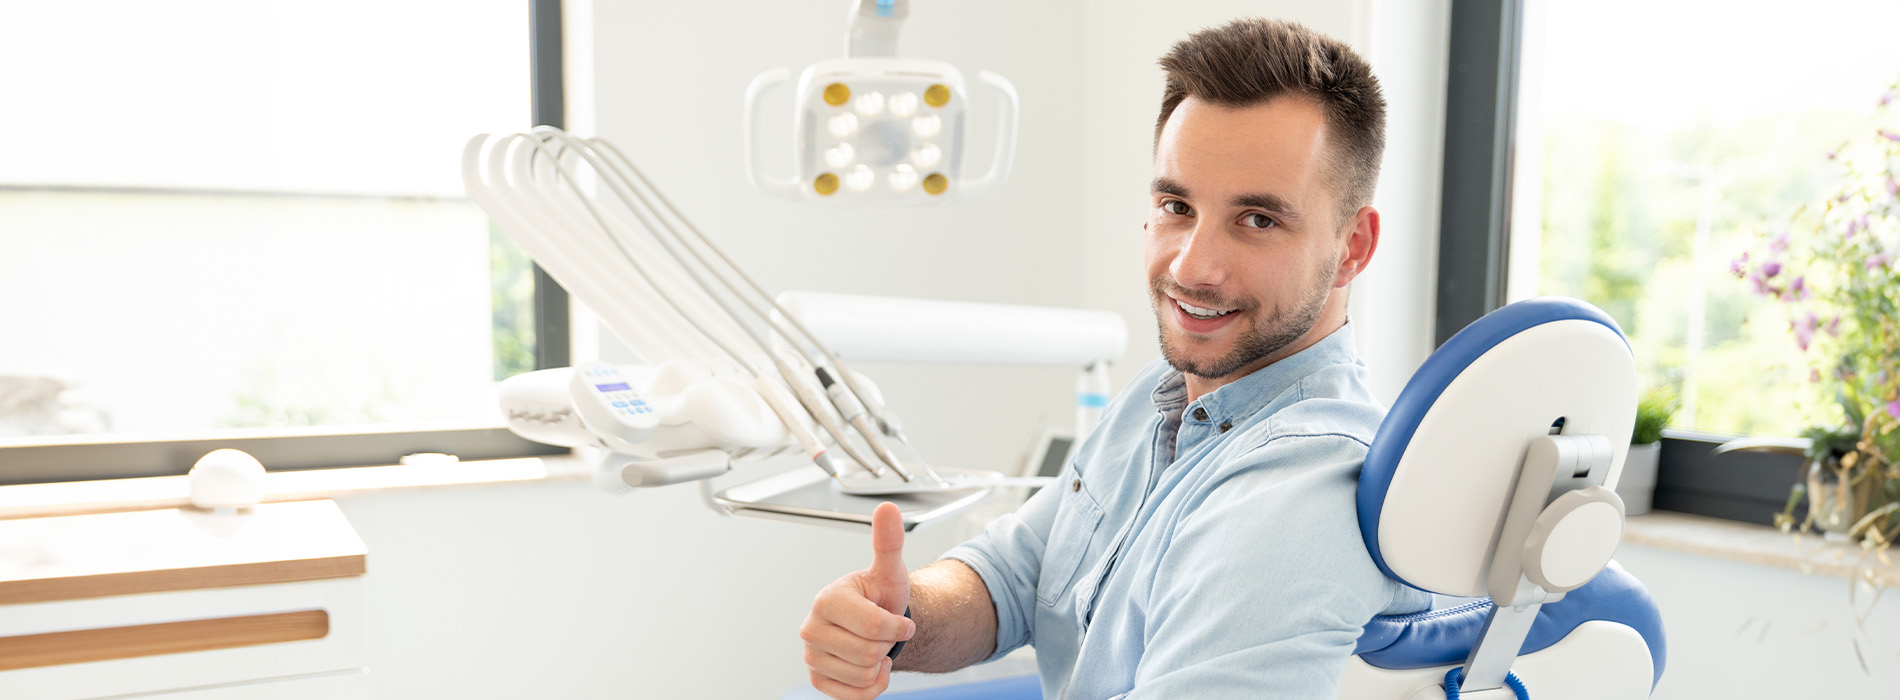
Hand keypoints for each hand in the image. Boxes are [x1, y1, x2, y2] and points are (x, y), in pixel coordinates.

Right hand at [802, 502, 915, 698]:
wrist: (874, 623)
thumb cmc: (879, 597)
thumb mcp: (889, 570)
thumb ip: (888, 542)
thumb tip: (888, 508)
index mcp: (827, 599)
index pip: (875, 627)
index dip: (899, 628)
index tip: (901, 620)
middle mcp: (811, 628)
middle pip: (868, 653)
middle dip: (887, 645)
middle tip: (881, 632)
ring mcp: (811, 655)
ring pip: (863, 676)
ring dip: (880, 665)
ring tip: (873, 646)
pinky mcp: (817, 679)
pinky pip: (857, 696)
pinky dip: (872, 686)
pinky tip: (868, 666)